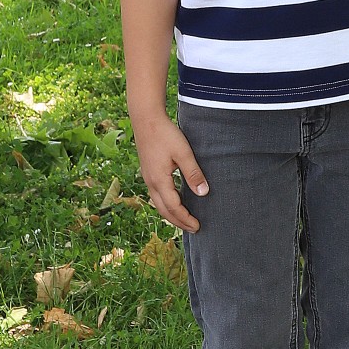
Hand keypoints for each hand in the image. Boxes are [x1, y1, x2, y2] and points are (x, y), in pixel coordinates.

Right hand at [131, 110, 208, 231]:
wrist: (145, 119)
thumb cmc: (166, 134)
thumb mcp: (183, 153)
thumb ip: (193, 173)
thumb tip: (203, 193)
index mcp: (159, 180)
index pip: (174, 207)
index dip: (185, 218)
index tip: (197, 226)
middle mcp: (150, 182)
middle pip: (164, 210)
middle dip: (178, 221)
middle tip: (193, 229)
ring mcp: (147, 178)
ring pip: (158, 204)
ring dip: (171, 214)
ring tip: (183, 220)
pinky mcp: (148, 172)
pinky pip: (156, 195)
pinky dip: (165, 204)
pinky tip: (173, 202)